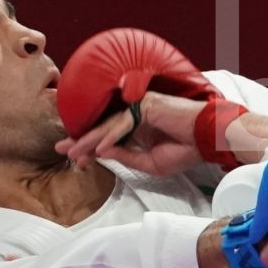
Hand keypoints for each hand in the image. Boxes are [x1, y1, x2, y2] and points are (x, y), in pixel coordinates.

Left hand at [56, 92, 204, 174]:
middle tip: (61, 150)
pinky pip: (123, 123)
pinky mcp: (145, 104)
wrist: (206, 141)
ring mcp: (139, 107)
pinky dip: (111, 137)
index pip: (107, 137)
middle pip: (102, 128)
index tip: (74, 158)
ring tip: (75, 153)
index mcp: (136, 129)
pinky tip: (99, 149)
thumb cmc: (185, 151)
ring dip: (90, 140)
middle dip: (81, 140)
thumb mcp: (150, 164)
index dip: (89, 147)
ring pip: (109, 125)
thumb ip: (126, 157)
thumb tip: (101, 153)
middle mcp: (135, 116)